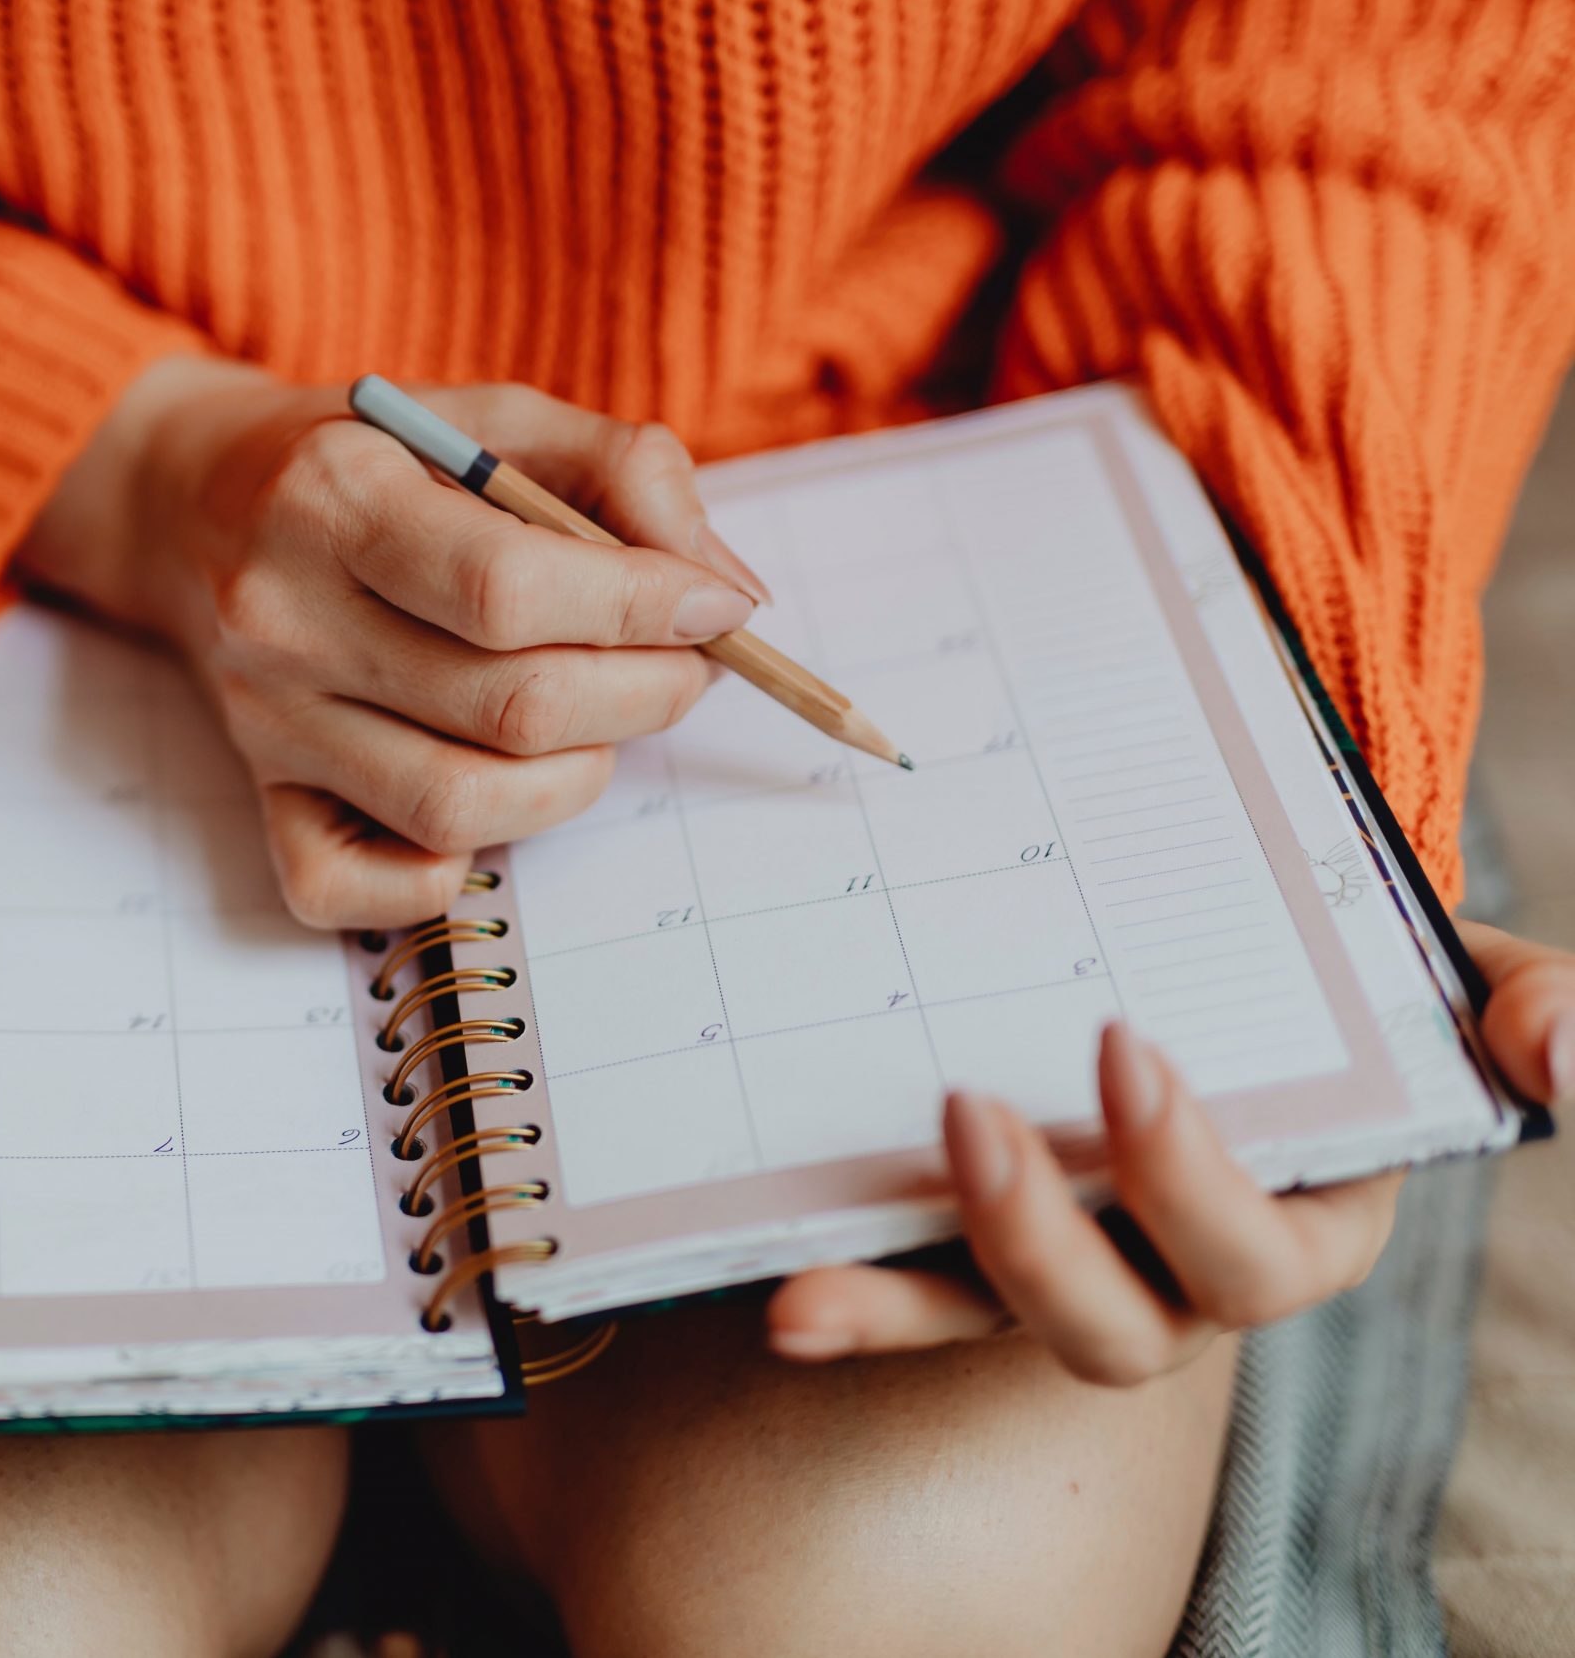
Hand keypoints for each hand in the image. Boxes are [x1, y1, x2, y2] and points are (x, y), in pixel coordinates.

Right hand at [24, 356, 765, 926]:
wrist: (194, 503)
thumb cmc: (372, 460)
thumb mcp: (492, 417)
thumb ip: (623, 472)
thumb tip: (727, 594)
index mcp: (334, 495)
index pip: (510, 589)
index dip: (645, 608)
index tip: (718, 607)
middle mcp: (284, 616)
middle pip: (508, 709)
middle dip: (644, 695)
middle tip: (682, 667)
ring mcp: (266, 720)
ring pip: (459, 807)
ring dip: (575, 778)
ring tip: (597, 721)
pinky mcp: (259, 795)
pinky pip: (349, 890)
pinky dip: (439, 875)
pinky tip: (485, 798)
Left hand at [768, 921, 1574, 1384]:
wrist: (1233, 953)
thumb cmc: (1346, 975)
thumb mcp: (1450, 974)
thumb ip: (1528, 1005)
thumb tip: (1563, 1056)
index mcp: (1300, 1220)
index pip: (1256, 1247)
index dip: (1190, 1174)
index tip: (1123, 1044)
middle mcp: (1177, 1272)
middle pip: (1119, 1323)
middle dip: (1042, 1237)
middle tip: (966, 1111)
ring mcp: (1070, 1265)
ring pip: (995, 1325)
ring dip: (911, 1300)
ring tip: (812, 1275)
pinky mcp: (973, 1248)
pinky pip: (911, 1295)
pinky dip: (852, 1306)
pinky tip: (782, 1300)